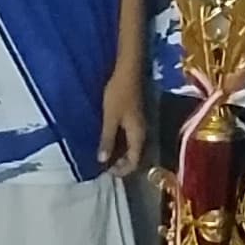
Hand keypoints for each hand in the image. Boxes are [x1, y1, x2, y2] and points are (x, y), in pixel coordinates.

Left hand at [98, 57, 150, 177]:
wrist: (128, 72)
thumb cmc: (119, 95)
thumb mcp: (110, 118)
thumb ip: (107, 139)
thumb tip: (102, 160)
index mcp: (138, 136)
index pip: (134, 162)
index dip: (122, 170)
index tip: (106, 171)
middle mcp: (142, 133)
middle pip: (135, 156)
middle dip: (120, 164)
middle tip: (103, 165)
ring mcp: (139, 126)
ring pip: (131, 147)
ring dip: (119, 154)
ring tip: (103, 154)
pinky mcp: (134, 119)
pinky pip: (128, 138)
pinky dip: (119, 143)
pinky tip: (107, 140)